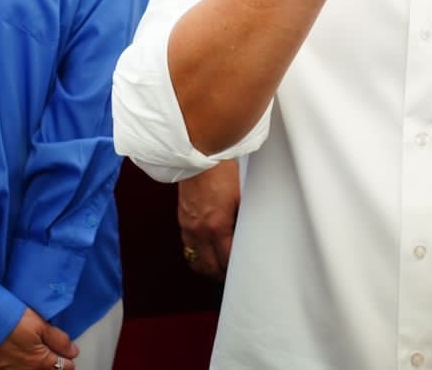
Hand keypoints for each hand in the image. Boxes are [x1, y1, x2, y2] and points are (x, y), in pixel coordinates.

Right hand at [0, 308, 78, 369]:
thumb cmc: (6, 320)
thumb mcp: (38, 323)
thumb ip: (58, 339)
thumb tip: (73, 351)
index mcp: (40, 361)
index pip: (64, 367)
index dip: (67, 358)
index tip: (67, 353)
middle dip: (51, 364)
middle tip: (47, 353)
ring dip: (31, 365)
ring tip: (26, 353)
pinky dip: (13, 366)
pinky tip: (10, 357)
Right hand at [177, 160, 239, 279]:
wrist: (199, 155)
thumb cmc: (222, 171)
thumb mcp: (241, 196)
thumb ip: (243, 220)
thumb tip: (249, 235)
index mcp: (217, 226)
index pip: (226, 259)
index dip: (235, 269)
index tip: (243, 271)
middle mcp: (200, 230)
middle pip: (208, 266)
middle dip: (220, 274)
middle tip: (231, 275)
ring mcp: (188, 226)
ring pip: (195, 259)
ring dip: (206, 266)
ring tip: (218, 268)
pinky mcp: (182, 219)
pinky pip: (187, 245)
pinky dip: (196, 252)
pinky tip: (204, 251)